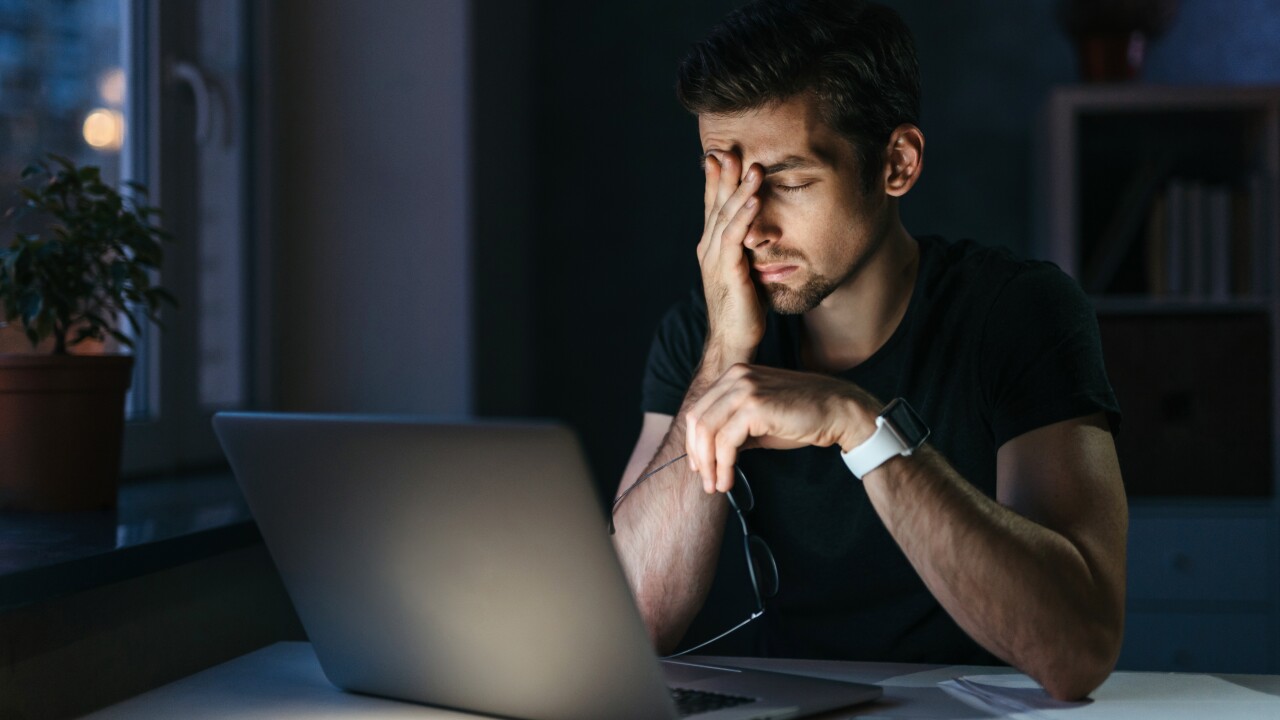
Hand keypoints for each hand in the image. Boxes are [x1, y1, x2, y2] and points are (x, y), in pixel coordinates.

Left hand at [685, 364, 881, 493]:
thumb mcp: (760, 420)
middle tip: (706, 480)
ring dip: (709, 465)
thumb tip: (711, 453)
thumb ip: (734, 428)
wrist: (839, 411)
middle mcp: (736, 376)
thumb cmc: (804, 417)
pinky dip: (723, 465)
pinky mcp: (755, 407)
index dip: (694, 441)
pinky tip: (728, 480)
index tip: (701, 466)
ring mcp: (745, 389)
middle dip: (697, 455)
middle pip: (697, 420)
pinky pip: (725, 441)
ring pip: (707, 432)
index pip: (700, 409)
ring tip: (716, 485)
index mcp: (735, 375)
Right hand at [698, 152, 764, 369]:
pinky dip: (744, 218)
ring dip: (739, 190)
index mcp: (711, 248)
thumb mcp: (743, 272)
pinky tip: (754, 200)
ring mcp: (716, 261)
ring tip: (753, 167)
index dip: (716, 181)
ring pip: (726, 218)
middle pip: (716, 206)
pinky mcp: (729, 274)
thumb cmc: (741, 310)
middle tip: (730, 149)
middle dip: (724, 177)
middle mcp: (709, 250)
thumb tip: (758, 231)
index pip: (713, 207)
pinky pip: (735, 240)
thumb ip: (746, 250)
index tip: (720, 155)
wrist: (732, 341)